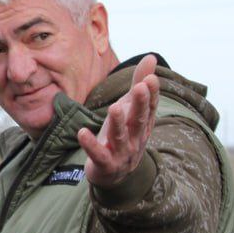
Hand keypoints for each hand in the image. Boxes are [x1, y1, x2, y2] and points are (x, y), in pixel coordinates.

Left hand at [77, 54, 159, 187]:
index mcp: (142, 124)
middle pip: (139, 120)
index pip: (150, 107)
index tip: (151, 77)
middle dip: (139, 104)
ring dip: (117, 123)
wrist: (115, 175)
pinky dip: (90, 144)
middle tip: (139, 87)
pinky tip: (82, 133)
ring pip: (120, 137)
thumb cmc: (123, 136)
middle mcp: (136, 138)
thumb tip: (151, 57)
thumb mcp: (130, 110)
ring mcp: (122, 153)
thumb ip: (137, 84)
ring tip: (113, 108)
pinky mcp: (105, 164)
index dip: (152, 94)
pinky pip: (98, 154)